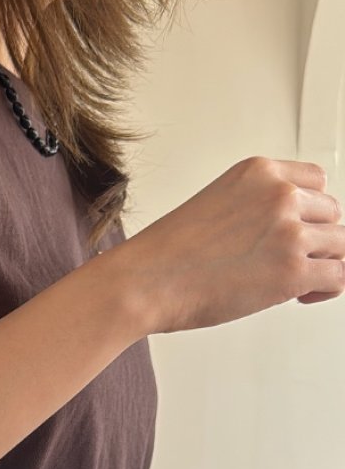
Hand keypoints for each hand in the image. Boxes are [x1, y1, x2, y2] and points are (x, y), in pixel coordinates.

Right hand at [114, 156, 344, 334]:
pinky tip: (303, 296)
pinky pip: (339, 276)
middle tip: (288, 263)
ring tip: (295, 282)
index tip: (296, 231)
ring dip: (322, 265)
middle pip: (331, 214)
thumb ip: (254, 209)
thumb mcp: (216, 206)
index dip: (310, 211)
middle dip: (315, 241)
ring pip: (340, 245)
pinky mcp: (293, 270)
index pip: (316, 181)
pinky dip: (327, 289)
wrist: (143, 282)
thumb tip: (282, 238)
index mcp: (259, 172)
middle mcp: (279, 195)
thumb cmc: (166, 256)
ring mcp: (289, 231)